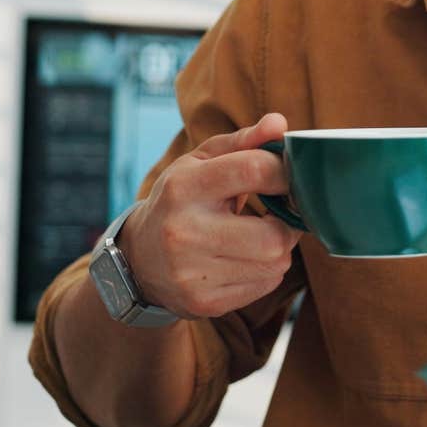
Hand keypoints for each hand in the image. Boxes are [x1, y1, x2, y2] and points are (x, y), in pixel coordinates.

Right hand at [115, 113, 298, 319]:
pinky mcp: (204, 302)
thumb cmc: (180, 201)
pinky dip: (266, 271)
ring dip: (278, 248)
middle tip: (279, 215)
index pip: (253, 170)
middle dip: (287, 223)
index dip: (283, 172)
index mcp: (184, 187)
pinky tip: (244, 259)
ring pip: (274, 262)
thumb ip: (242, 142)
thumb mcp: (200, 163)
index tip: (287, 177)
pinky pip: (265, 285)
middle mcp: (184, 232)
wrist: (138, 260)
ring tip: (258, 236)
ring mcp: (192, 273)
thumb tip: (279, 124)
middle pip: (273, 234)